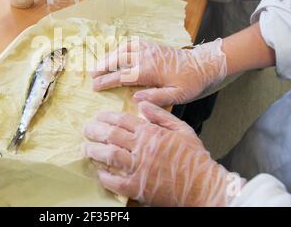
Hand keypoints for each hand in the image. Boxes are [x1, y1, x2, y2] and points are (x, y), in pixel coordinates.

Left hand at [83, 101, 245, 206]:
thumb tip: (142, 104)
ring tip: (86, 148)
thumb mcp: (182, 129)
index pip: (122, 120)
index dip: (107, 117)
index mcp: (151, 132)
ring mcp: (139, 168)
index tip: (98, 116)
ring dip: (95, 150)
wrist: (204, 185)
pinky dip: (105, 177)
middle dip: (95, 131)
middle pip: (111, 135)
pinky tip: (99, 172)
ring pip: (110, 155)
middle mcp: (142, 148)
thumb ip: (161, 115)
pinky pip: (116, 181)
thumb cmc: (194, 157)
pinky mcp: (138, 187)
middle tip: (86, 130)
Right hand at [91, 38, 226, 106]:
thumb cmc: (190, 83)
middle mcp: (145, 56)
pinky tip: (115, 54)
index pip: (122, 76)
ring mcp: (148, 48)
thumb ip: (156, 98)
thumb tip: (135, 99)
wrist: (202, 64)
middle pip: (118, 60)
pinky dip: (120, 47)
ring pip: (122, 50)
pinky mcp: (151, 44)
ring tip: (99, 65)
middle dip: (102, 67)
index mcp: (149, 71)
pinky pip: (130, 43)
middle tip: (91, 76)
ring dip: (109, 57)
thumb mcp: (177, 95)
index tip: (95, 87)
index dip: (106, 81)